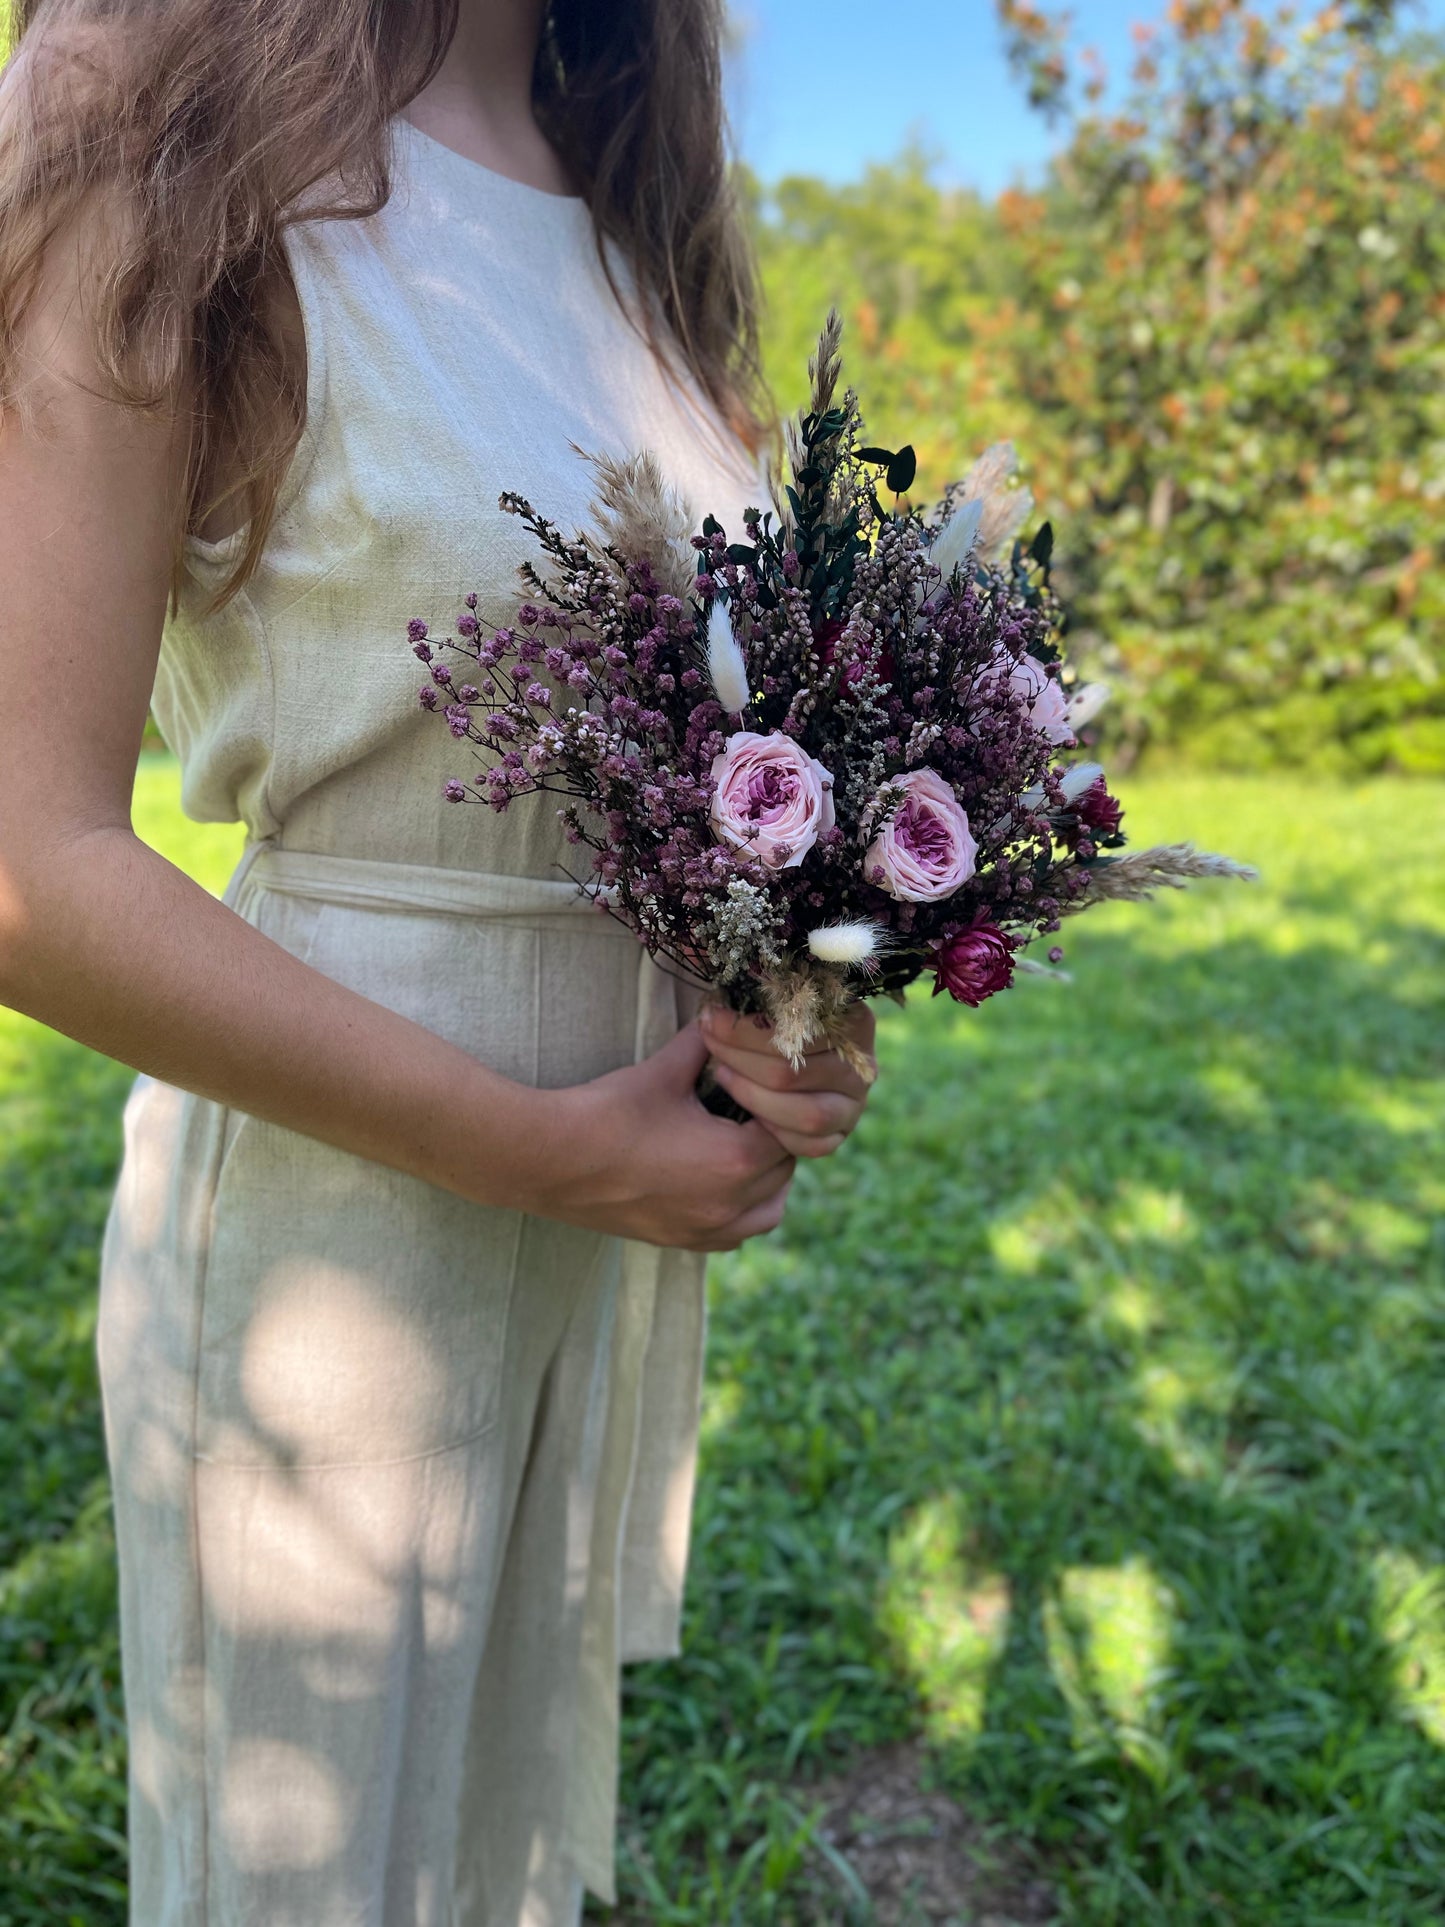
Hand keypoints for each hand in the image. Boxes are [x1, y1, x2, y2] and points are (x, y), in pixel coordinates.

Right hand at [539, 1022, 797, 1251]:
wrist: (551, 1160)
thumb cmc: (608, 1112)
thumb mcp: (665, 1069)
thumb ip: (706, 1041)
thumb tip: (726, 1014)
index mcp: (735, 1160)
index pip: (789, 1129)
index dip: (777, 1102)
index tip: (757, 1085)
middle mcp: (730, 1206)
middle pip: (784, 1169)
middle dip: (775, 1137)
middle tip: (750, 1108)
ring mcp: (706, 1231)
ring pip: (768, 1211)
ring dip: (768, 1181)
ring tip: (743, 1147)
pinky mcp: (681, 1243)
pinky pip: (735, 1235)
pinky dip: (741, 1212)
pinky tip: (718, 1184)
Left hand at [698, 1000, 877, 1159]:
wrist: (790, 1060)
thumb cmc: (775, 1025)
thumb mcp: (774, 1003)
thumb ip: (761, 1000)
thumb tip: (719, 1004)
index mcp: (855, 1024)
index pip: (797, 1028)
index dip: (747, 1027)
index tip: (710, 1018)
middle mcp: (861, 1067)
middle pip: (793, 1072)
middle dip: (739, 1057)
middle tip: (710, 1043)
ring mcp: (854, 1105)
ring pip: (806, 1114)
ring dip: (752, 1096)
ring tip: (722, 1074)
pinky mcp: (839, 1134)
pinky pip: (810, 1144)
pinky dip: (773, 1130)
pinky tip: (746, 1109)